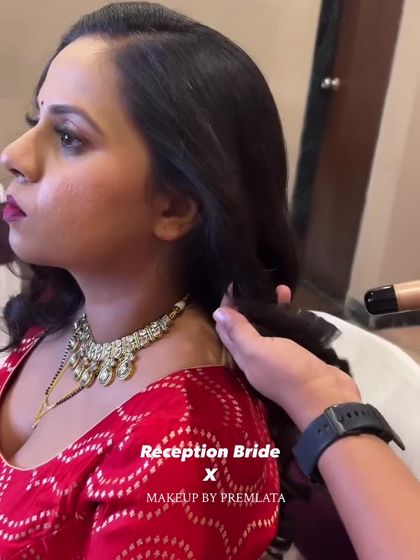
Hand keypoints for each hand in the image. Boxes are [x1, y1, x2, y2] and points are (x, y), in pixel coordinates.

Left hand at [213, 286, 361, 430]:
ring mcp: (278, 355)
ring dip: (270, 307)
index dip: (226, 309)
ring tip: (280, 288)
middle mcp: (258, 356)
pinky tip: (294, 303)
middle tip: (256, 284)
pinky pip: (288, 330)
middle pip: (246, 327)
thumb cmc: (288, 371)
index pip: (226, 330)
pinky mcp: (297, 353)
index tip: (232, 286)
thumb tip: (218, 312)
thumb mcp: (258, 350)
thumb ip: (239, 332)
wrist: (326, 395)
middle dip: (248, 305)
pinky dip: (288, 315)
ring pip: (269, 326)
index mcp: (244, 357)